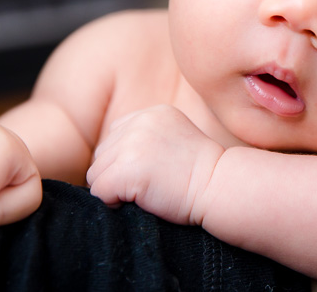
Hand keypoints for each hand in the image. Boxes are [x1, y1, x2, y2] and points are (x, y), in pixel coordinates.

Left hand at [86, 105, 223, 225]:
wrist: (221, 186)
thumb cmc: (204, 173)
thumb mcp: (176, 139)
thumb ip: (148, 138)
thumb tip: (115, 156)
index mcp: (151, 113)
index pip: (114, 136)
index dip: (124, 160)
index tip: (149, 173)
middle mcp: (138, 123)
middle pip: (102, 155)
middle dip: (117, 175)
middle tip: (148, 186)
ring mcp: (131, 145)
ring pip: (96, 174)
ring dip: (114, 189)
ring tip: (145, 193)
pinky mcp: (126, 170)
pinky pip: (99, 191)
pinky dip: (113, 202)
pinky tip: (140, 200)